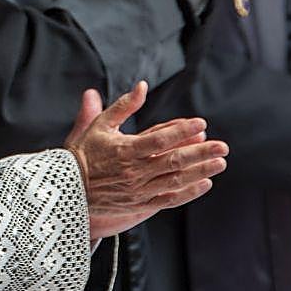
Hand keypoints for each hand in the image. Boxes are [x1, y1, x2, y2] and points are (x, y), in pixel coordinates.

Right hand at [63, 82, 228, 239]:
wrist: (68, 188)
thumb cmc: (84, 152)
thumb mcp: (100, 124)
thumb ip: (125, 105)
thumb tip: (143, 85)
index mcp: (124, 149)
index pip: (159, 139)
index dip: (182, 131)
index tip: (201, 123)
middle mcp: (133, 172)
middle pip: (174, 161)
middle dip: (201, 153)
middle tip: (222, 146)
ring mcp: (137, 190)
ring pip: (175, 181)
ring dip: (200, 172)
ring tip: (220, 162)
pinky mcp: (139, 204)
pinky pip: (169, 199)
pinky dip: (188, 193)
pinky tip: (205, 183)